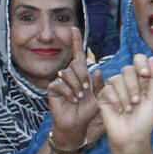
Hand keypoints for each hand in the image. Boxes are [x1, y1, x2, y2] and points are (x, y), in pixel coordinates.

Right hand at [48, 27, 103, 147]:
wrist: (76, 125)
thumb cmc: (87, 112)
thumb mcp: (99, 98)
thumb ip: (100, 85)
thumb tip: (98, 70)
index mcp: (82, 74)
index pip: (78, 55)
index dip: (76, 42)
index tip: (73, 28)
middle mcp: (70, 75)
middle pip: (75, 64)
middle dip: (83, 76)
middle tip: (86, 89)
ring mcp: (60, 81)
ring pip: (67, 73)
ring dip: (76, 85)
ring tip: (79, 97)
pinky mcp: (52, 88)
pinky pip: (59, 83)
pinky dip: (68, 92)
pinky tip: (72, 100)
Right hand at [98, 54, 152, 153]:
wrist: (132, 137)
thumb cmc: (145, 120)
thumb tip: (152, 57)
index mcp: (142, 79)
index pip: (139, 59)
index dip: (141, 63)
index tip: (145, 74)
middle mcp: (129, 81)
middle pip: (128, 69)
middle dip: (134, 85)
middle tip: (137, 101)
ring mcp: (116, 88)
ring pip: (117, 79)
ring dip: (125, 95)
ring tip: (129, 109)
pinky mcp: (104, 96)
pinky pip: (108, 89)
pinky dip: (116, 100)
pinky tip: (120, 111)